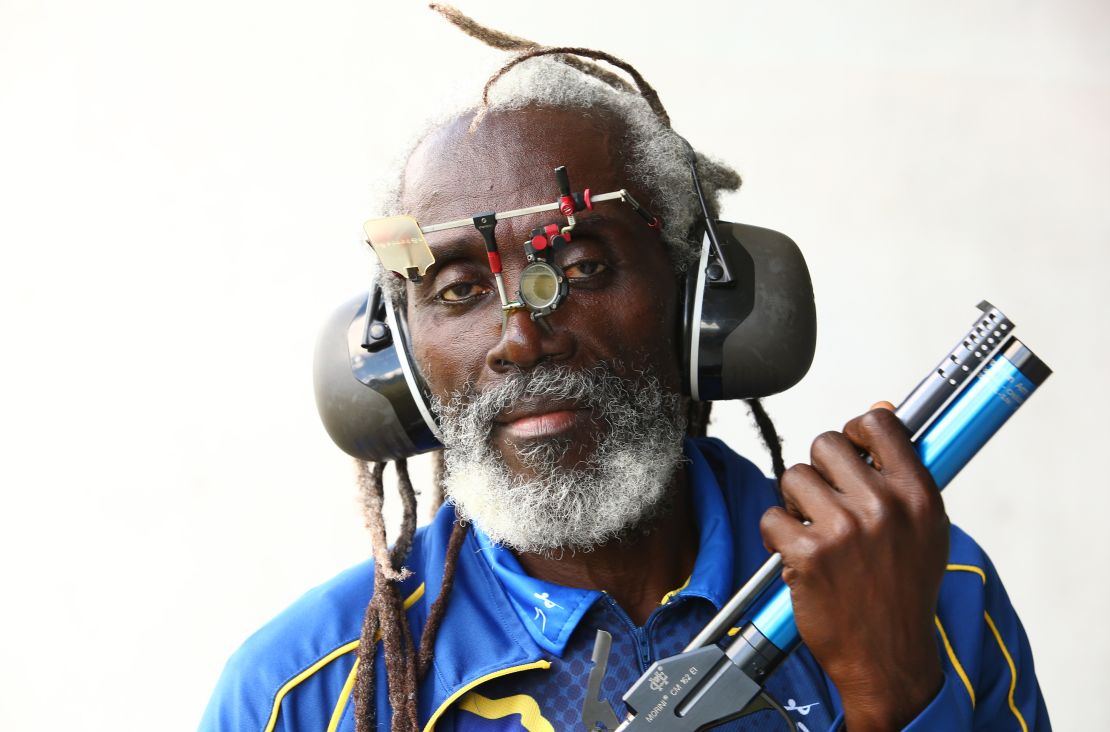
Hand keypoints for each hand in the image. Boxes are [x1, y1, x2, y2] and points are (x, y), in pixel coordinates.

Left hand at [759, 405, 948, 730]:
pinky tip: (796, 556)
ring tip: (814, 533)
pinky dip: (775, 536)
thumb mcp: (923, 528)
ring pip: (792, 478)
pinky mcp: (807, 553)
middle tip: (826, 502)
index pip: (878, 424)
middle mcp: (883, 508)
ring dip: (794, 504)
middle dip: (818, 470)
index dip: (855, 431)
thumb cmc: (903, 592)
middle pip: (824, 444)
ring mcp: (843, 530)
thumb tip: (881, 409)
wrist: (888, 658)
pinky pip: (771, 516)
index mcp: (917, 497)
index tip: (851, 453)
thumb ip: (901, 470)